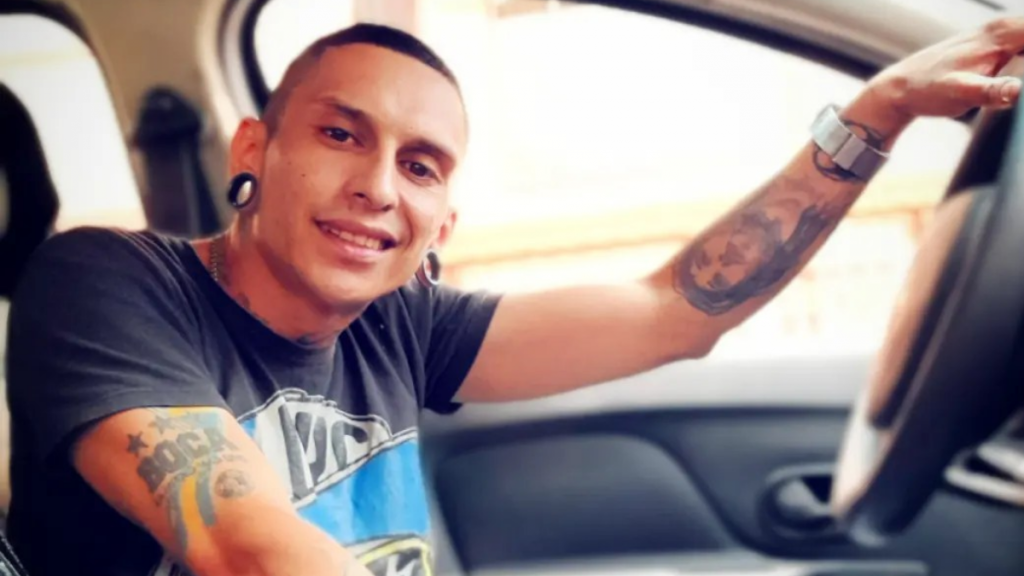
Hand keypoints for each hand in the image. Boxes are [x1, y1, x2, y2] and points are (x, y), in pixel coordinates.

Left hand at [870, 17, 1023, 123]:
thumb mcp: (959, 94)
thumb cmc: (927, 89)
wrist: (901, 87)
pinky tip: (1020, 78)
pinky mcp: (998, 45)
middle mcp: (1004, 28)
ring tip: (1014, 88)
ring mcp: (1002, 35)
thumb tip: (1016, 90)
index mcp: (1002, 33)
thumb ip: (990, 91)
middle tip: (1017, 88)